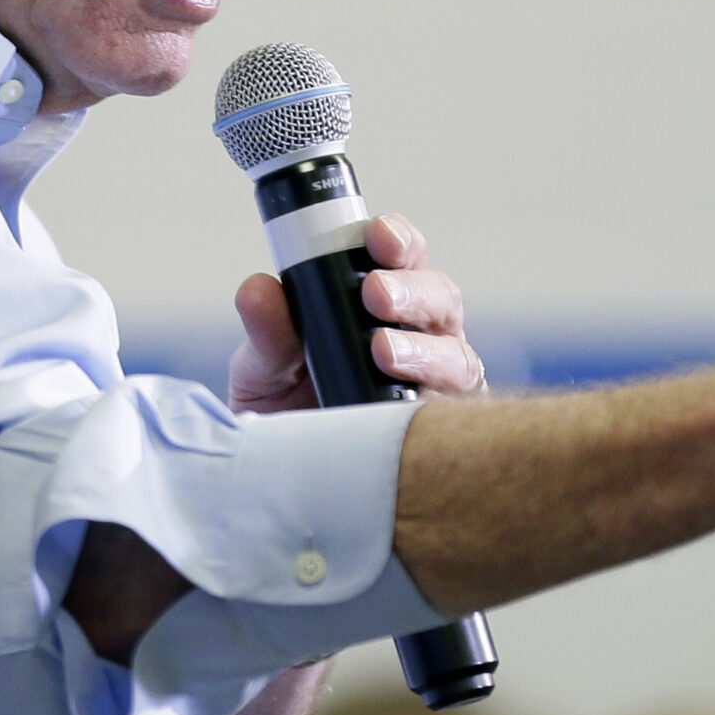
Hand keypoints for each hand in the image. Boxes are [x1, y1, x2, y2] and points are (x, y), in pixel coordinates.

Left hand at [229, 213, 487, 414]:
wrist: (284, 480)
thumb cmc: (284, 407)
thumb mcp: (264, 366)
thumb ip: (267, 329)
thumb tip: (258, 288)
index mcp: (382, 303)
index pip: (404, 257)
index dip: (399, 240)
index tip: (377, 235)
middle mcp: (421, 336)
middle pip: (440, 298)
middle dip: (411, 289)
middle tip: (375, 293)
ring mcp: (438, 384)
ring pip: (456, 355)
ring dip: (422, 348)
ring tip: (382, 350)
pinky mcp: (442, 433)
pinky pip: (455, 417)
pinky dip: (434, 405)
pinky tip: (409, 404)